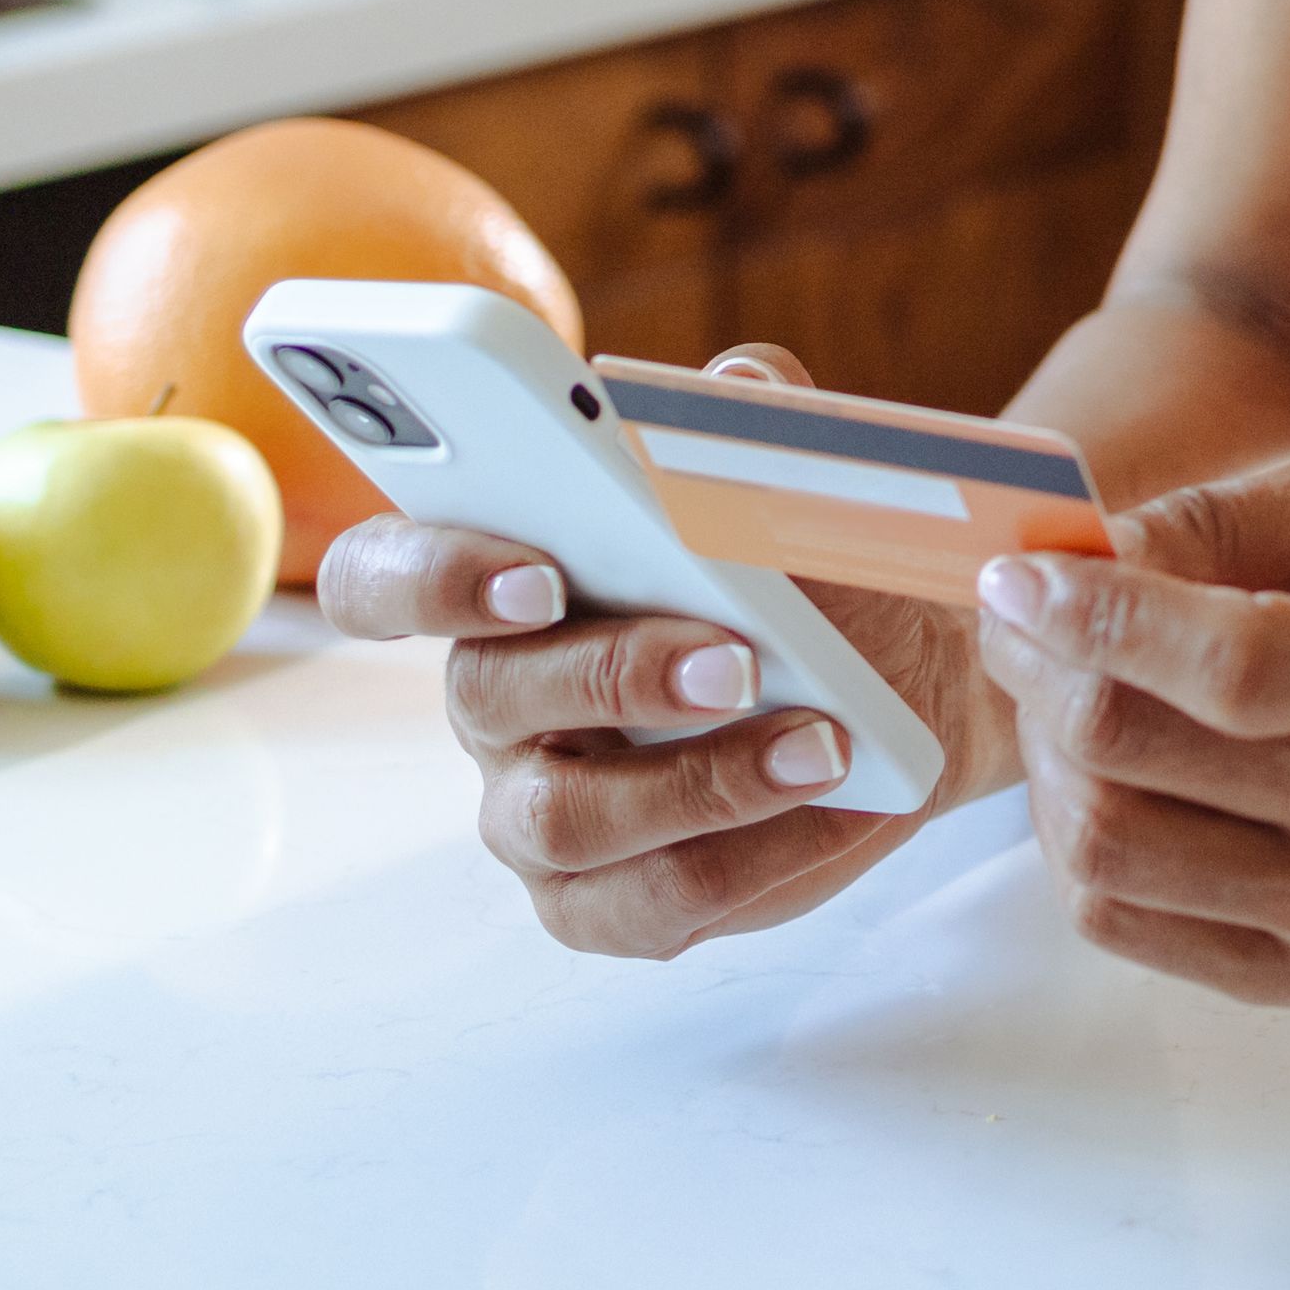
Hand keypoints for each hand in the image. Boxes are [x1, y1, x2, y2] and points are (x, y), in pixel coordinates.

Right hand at [310, 341, 1014, 961]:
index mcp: (494, 577)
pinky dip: (753, 855)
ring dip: (698, 778)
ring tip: (820, 741)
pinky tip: (834, 804)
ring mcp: (536, 811)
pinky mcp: (604, 900)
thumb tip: (735, 388)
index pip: (382, 576)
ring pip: (564, 816)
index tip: (538, 570)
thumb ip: (752, 415)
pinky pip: (649, 902)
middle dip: (611, 673)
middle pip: (487, 696)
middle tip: (734, 655)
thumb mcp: (790, 470)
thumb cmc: (808, 562)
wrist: (906, 675)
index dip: (432, 576)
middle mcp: (493, 699)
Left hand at [974, 457, 1289, 1009]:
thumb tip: (1063, 565)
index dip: (1100, 620)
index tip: (1014, 577)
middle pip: (1137, 760)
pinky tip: (1115, 780)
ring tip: (1069, 704)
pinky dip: (1080, 839)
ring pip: (1105, 852)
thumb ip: (1213, 521)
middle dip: (1042, 676)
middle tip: (1023, 623)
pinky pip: (1120, 922)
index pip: (1234, 668)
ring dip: (1048, 764)